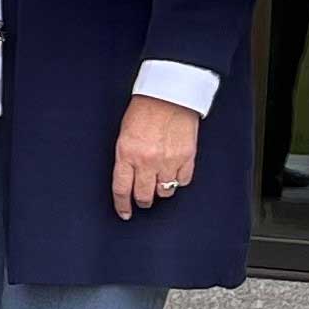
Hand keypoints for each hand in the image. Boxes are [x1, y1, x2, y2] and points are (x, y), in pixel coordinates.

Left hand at [113, 94, 199, 218]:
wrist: (169, 95)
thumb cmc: (144, 110)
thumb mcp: (124, 135)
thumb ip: (126, 158)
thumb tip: (129, 179)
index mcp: (126, 154)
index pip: (122, 189)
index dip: (122, 205)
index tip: (124, 213)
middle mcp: (147, 161)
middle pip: (144, 195)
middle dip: (142, 201)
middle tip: (143, 201)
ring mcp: (168, 161)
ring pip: (165, 191)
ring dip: (161, 190)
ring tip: (159, 183)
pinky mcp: (187, 158)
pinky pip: (183, 181)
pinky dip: (178, 181)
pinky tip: (174, 174)